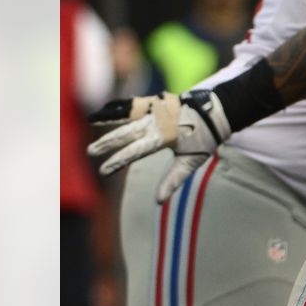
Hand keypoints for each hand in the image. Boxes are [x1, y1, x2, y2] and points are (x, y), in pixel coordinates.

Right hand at [88, 90, 231, 201]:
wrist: (215, 112)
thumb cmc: (204, 139)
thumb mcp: (191, 162)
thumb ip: (173, 180)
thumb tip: (158, 201)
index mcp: (164, 137)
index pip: (135, 151)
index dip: (118, 161)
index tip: (103, 170)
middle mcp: (157, 122)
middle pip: (127, 132)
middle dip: (108, 142)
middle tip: (90, 151)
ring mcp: (156, 111)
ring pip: (128, 115)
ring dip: (109, 120)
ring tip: (91, 121)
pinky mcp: (157, 103)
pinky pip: (134, 105)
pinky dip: (120, 107)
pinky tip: (106, 110)